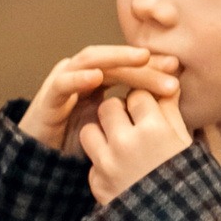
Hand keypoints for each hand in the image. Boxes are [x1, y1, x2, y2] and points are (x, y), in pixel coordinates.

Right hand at [18, 46, 178, 152]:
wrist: (43, 162)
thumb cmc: (80, 143)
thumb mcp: (114, 126)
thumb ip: (134, 112)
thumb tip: (171, 106)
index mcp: (98, 79)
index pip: (128, 65)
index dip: (152, 65)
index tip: (177, 68)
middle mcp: (81, 74)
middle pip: (115, 60)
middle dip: (142, 62)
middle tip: (169, 66)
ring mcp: (63, 82)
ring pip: (91, 61)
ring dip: (116, 59)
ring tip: (141, 58)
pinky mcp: (47, 97)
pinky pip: (63, 83)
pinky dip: (79, 77)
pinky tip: (97, 77)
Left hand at [79, 85, 192, 204]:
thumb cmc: (189, 180)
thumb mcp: (185, 143)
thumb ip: (170, 112)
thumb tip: (167, 83)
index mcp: (154, 130)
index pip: (138, 95)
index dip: (144, 101)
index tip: (149, 111)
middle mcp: (126, 143)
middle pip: (109, 107)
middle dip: (120, 112)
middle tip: (132, 124)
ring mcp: (107, 164)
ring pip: (89, 129)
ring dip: (102, 133)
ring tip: (120, 143)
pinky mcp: (96, 183)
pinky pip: (91, 159)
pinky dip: (102, 161)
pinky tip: (120, 170)